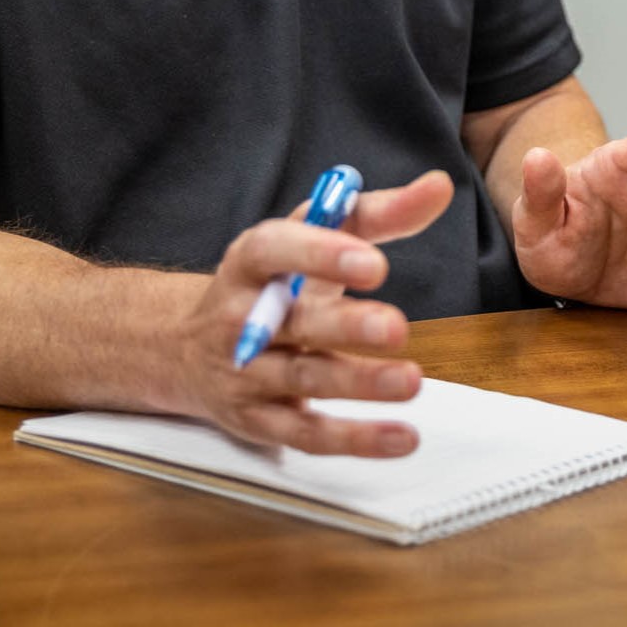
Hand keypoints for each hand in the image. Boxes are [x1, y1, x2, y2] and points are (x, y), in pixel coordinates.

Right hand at [176, 170, 451, 454]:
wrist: (187, 349)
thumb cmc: (273, 282)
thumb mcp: (313, 236)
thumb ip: (378, 212)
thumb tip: (440, 187)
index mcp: (251, 261)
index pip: (276, 251)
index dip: (321, 255)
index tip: (374, 263)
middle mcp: (240, 317)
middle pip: (292, 322)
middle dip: (344, 325)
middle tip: (396, 326)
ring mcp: (246, 373)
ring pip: (302, 379)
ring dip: (358, 384)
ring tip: (411, 380)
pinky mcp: (260, 421)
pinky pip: (308, 434)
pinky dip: (356, 439)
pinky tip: (402, 437)